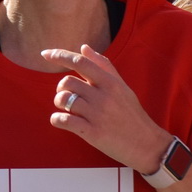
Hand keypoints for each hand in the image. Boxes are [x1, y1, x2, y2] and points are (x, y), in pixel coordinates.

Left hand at [43, 45, 168, 171]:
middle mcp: (103, 96)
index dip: (60, 55)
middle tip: (67, 97)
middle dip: (60, 88)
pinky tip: (62, 121)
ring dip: (59, 104)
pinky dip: (57, 120)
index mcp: (110, 83)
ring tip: (67, 109)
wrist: (146, 144)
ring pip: (63, 100)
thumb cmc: (131, 114)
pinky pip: (63, 121)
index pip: (80, 62)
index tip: (45, 54)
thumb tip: (84, 47)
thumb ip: (103, 66)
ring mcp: (97, 115)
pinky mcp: (92, 133)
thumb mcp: (122, 87)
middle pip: (67, 82)